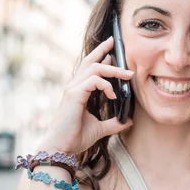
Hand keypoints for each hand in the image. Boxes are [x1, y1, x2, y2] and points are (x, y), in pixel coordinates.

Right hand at [39, 37, 133, 153]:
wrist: (61, 148)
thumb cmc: (75, 137)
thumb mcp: (100, 129)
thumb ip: (113, 123)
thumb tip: (128, 121)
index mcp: (78, 91)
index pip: (89, 68)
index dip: (101, 58)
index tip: (113, 53)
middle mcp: (74, 86)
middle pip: (90, 61)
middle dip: (103, 50)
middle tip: (115, 42)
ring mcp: (73, 89)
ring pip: (94, 68)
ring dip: (113, 69)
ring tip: (128, 74)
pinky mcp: (74, 95)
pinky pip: (94, 81)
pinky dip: (106, 85)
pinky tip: (113, 95)